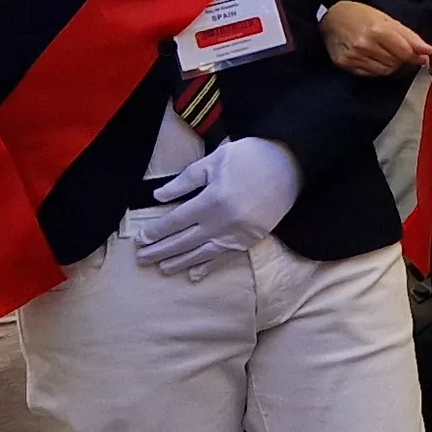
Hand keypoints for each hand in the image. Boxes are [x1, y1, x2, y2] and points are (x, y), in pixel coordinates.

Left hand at [136, 136, 302, 277]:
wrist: (291, 165)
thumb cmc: (250, 157)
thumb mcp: (214, 160)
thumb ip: (185, 180)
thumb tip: (159, 196)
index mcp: (211, 201)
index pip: (175, 221)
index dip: (156, 232)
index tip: (141, 239)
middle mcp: (222, 223)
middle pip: (184, 241)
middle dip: (161, 250)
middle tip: (142, 259)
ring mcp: (237, 234)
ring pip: (202, 253)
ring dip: (180, 262)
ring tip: (162, 269)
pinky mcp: (250, 240)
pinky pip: (224, 257)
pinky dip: (208, 267)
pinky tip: (194, 275)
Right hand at [320, 0, 431, 76]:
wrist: (331, 19)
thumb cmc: (361, 16)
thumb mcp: (387, 19)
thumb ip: (409, 36)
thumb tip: (428, 51)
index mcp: (377, 30)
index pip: (404, 51)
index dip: (415, 55)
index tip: (423, 56)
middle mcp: (365, 45)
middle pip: (395, 62)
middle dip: (401, 58)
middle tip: (395, 48)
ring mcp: (354, 56)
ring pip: (385, 70)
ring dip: (390, 64)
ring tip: (383, 52)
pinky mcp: (346, 65)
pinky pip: (371, 74)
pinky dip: (376, 68)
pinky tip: (371, 57)